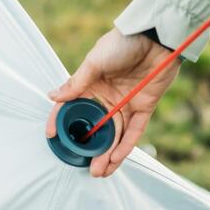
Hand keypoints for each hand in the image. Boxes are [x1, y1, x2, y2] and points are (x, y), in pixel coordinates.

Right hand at [46, 28, 179, 177]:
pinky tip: (117, 159)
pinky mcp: (145, 107)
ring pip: (115, 135)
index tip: (53, 137)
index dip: (62, 122)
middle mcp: (107, 98)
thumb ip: (78, 82)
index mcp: (92, 85)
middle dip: (91, 149)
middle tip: (86, 166)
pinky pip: (135, 131)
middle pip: (96, 128)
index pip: (73, 108)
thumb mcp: (96, 60)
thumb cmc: (123, 43)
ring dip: (108, 154)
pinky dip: (126, 146)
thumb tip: (53, 97)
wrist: (156, 38)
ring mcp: (126, 104)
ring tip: (99, 171)